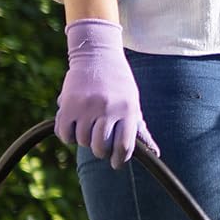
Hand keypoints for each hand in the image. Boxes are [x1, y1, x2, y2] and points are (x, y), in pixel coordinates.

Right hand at [55, 19, 158, 168]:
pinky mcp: (68, 104)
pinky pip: (64, 133)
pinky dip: (67, 136)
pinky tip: (73, 128)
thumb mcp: (133, 103)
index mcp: (128, 110)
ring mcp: (86, 106)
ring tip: (88, 130)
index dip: (119, 159)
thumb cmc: (119, 83)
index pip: (124, 145)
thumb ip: (139, 128)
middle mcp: (108, 109)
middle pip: (100, 147)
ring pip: (82, 141)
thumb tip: (155, 153)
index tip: (116, 164)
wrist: (97, 55)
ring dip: (84, 140)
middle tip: (100, 148)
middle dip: (101, 152)